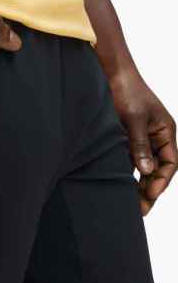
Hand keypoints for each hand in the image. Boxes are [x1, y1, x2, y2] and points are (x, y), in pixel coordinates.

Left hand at [108, 68, 177, 215]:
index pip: (170, 163)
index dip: (161, 180)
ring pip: (142, 166)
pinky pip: (127, 158)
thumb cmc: (127, 90)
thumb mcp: (135, 118)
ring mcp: (140, 137)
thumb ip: (140, 144)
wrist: (111, 73)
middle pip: (157, 168)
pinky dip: (124, 171)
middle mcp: (155, 137)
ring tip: (129, 203)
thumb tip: (146, 170)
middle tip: (140, 209)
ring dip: (136, 183)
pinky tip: (116, 184)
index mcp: (166, 132)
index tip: (149, 193)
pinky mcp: (124, 136)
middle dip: (150, 188)